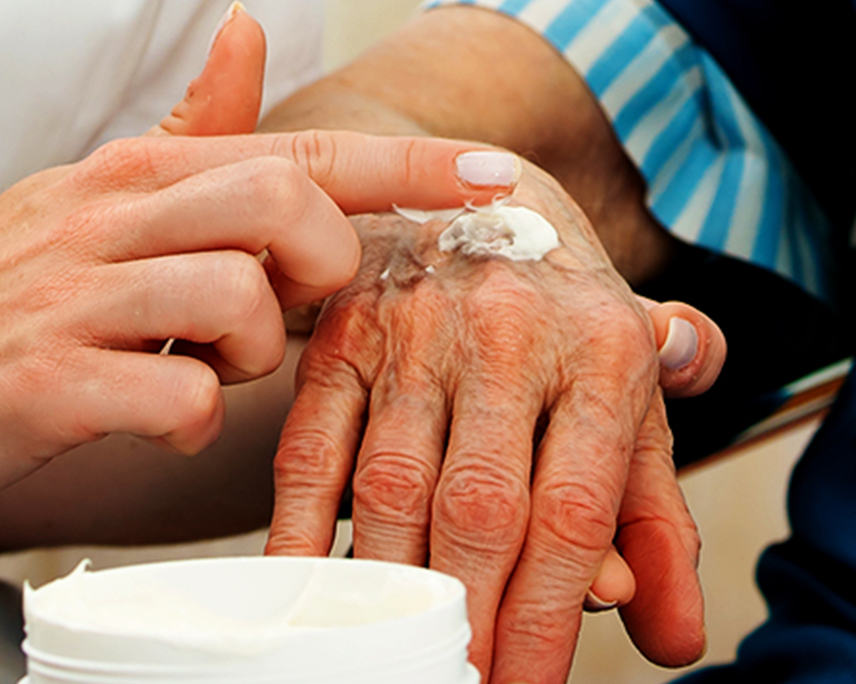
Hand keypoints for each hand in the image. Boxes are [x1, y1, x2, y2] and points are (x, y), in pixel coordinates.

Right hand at [0, 6, 519, 487]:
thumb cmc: (37, 294)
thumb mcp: (110, 201)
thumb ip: (193, 130)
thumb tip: (248, 28)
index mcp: (140, 173)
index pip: (300, 151)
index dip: (408, 165)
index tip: (496, 176)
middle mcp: (106, 217)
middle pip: (281, 201)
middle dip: (320, 264)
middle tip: (283, 305)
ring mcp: (71, 297)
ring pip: (236, 295)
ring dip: (255, 352)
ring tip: (211, 366)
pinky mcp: (44, 382)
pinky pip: (180, 394)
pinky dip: (196, 421)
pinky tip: (169, 420)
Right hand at [266, 161, 716, 682]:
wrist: (484, 194)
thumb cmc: (569, 323)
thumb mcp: (636, 402)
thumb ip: (656, 518)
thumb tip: (674, 634)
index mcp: (607, 353)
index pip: (577, 508)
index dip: (551, 615)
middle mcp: (515, 336)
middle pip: (482, 506)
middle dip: (470, 618)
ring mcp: (419, 332)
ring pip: (391, 488)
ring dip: (391, 591)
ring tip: (393, 658)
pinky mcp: (343, 337)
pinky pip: (310, 451)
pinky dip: (299, 534)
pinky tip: (309, 597)